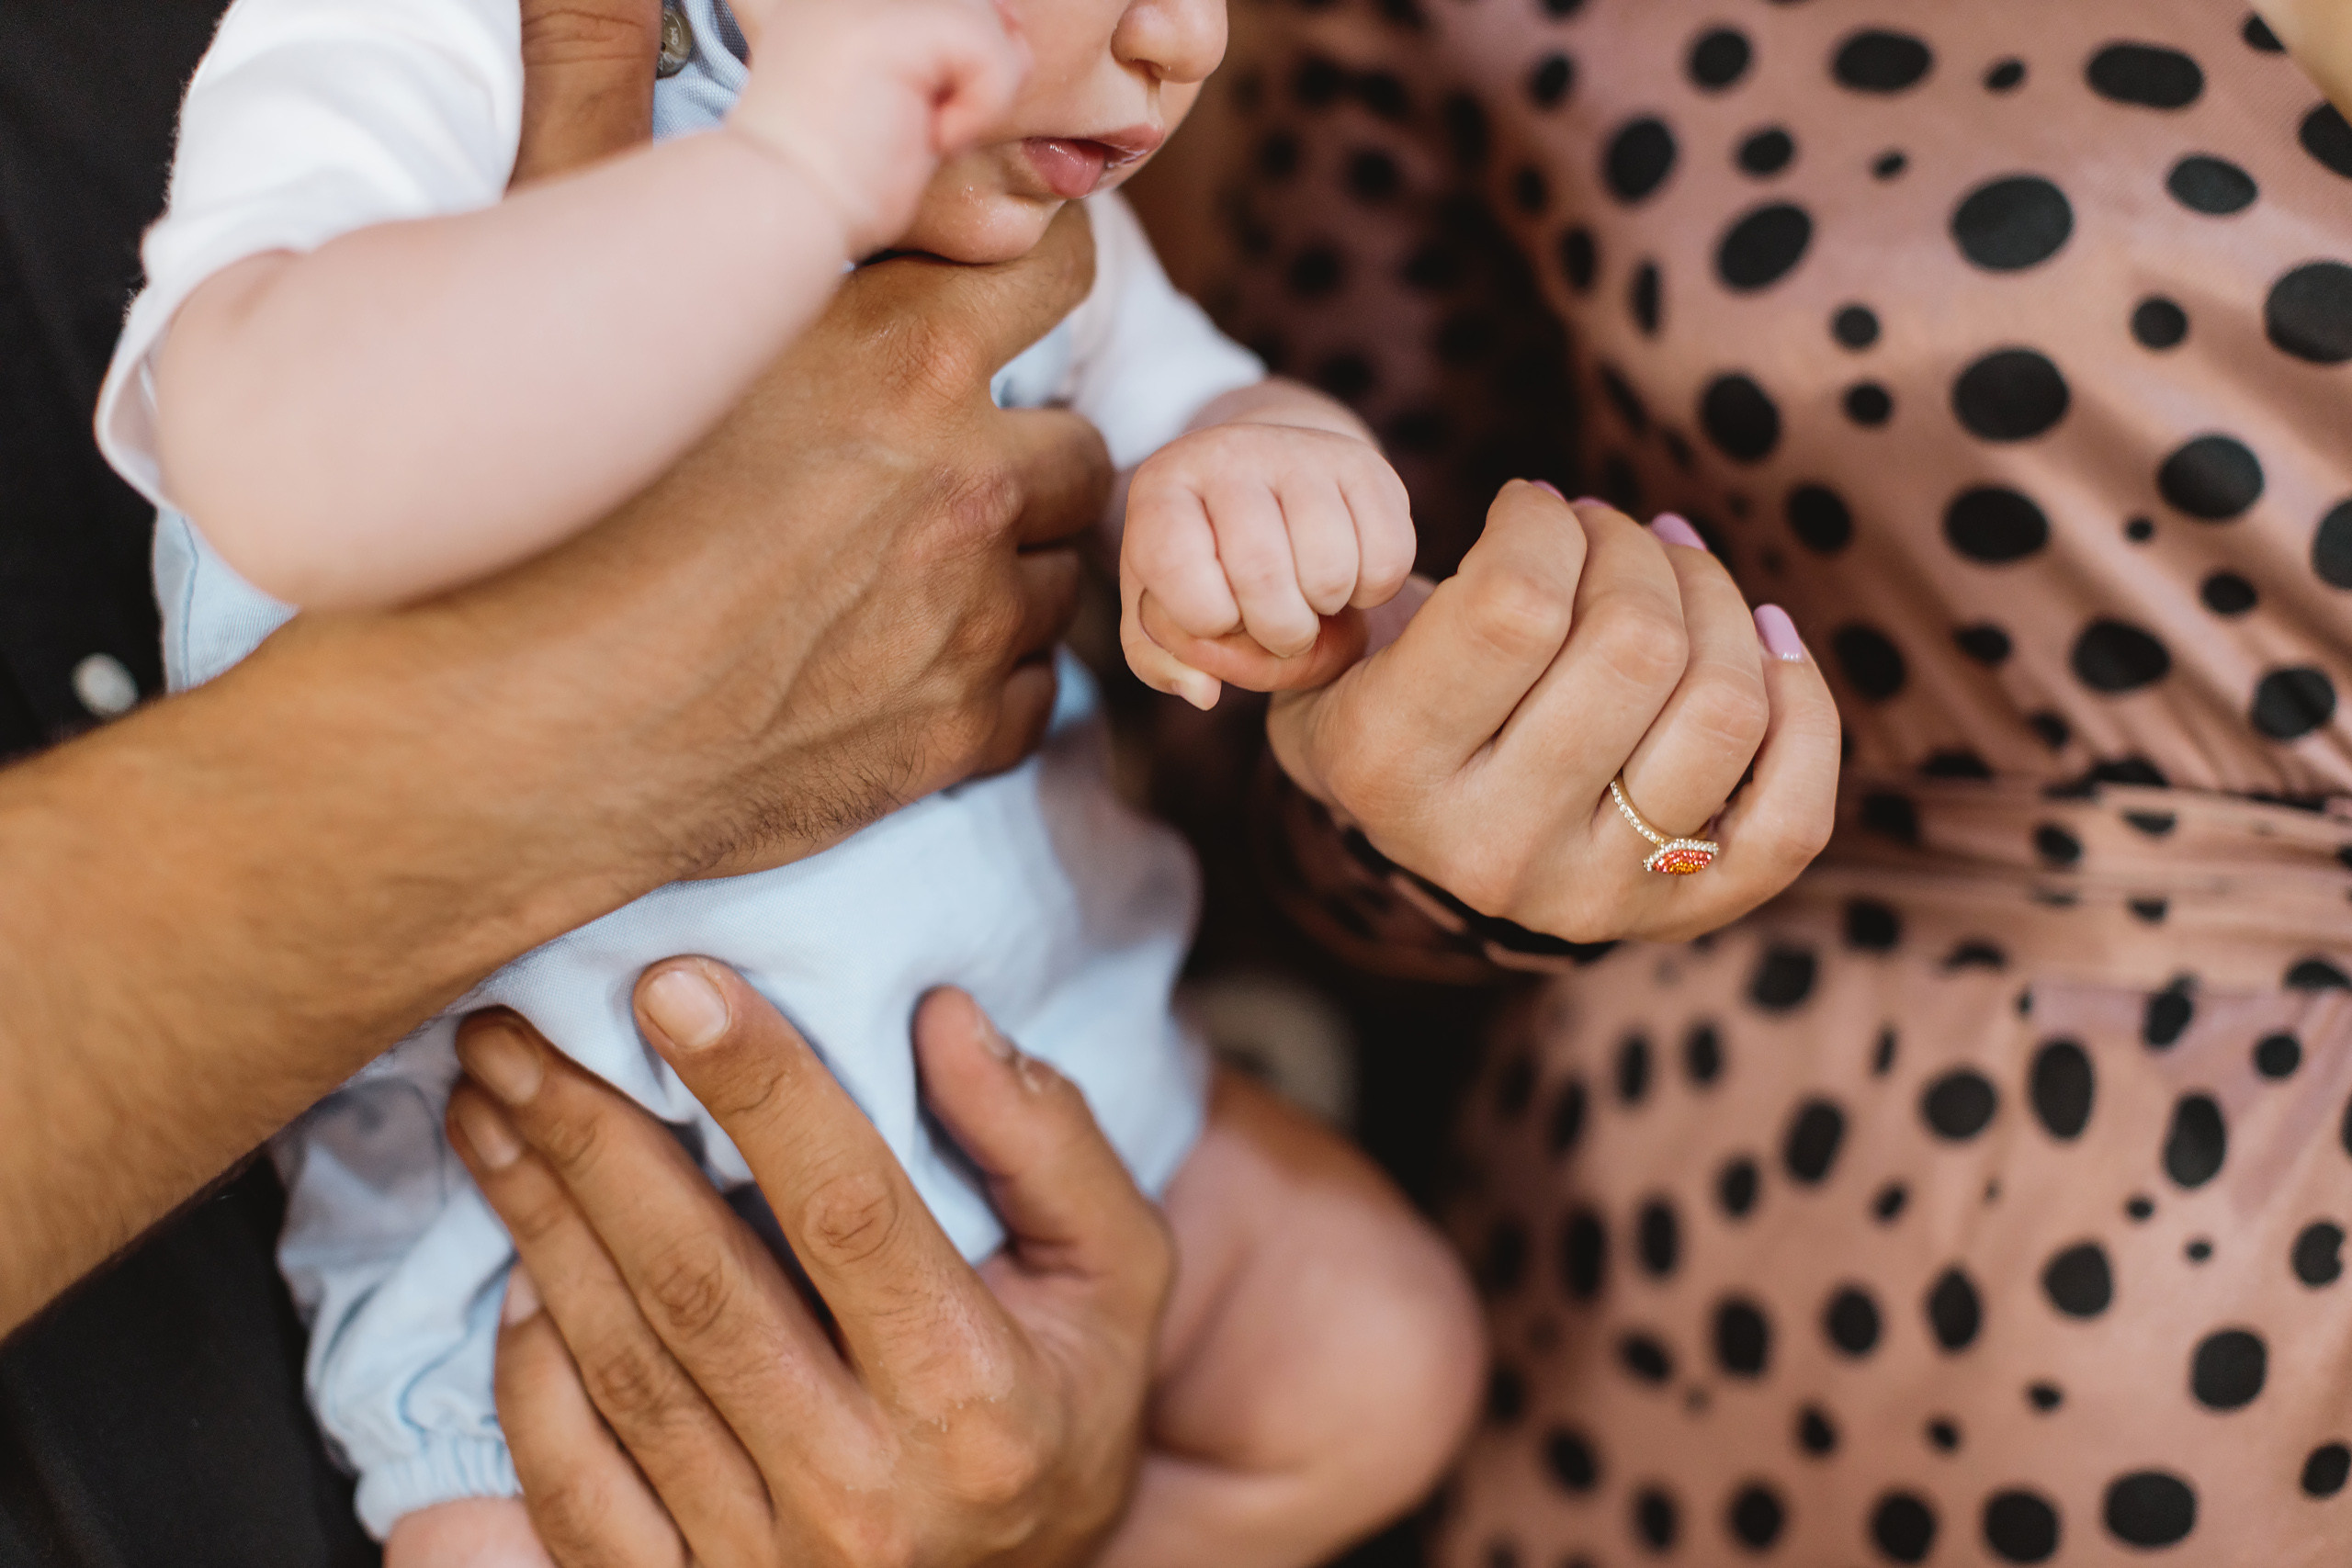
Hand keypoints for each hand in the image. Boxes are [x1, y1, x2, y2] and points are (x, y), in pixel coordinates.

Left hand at [447, 969, 1169, 1566]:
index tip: (672, 984)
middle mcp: (866, 1491)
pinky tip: (517, 1266)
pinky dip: (530, 1372)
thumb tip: (943, 1016)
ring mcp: (767, 1561)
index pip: (848, 1212)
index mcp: (976, 1398)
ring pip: (619, 1370)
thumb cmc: (1064, 1407)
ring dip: (537, 1222)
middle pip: (700, 1284)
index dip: (759, 1089)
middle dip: (593, 1139)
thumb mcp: (1116, 1274)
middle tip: (516, 1029)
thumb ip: (1048, 1144)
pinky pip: (571, 1485)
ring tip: (488, 1107)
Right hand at [494, 0, 1107, 876]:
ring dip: (1012, 564)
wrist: (480, 746)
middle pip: (1083, 434)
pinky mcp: (956, 736)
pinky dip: (987, 681)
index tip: (979, 308)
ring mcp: (970, 617)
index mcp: (893, 342)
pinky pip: (1039, 692)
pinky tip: (892, 673)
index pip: (1060, 261)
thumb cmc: (507, 505)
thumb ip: (599, 91)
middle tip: (932, 466)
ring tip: (903, 577)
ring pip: (1067, 567)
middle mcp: (961, 472)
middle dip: (1025, 441)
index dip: (1026, 276)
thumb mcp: (547, 271)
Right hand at [729, 0, 1026, 254]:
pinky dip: (979, 108)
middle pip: (976, 8)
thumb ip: (947, 52)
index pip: (953, 9)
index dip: (968, 56)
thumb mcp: (904, 98)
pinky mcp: (888, 24)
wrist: (785, 208)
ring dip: (978, 98)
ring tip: (922, 134)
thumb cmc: (841, 177)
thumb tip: (1016, 26)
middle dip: (978, 76)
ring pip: (989, 23)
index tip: (921, 114)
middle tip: (921, 129)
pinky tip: (932, 138)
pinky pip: (989, 50)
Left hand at [1120, 413, 1414, 710]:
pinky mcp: (1364, 464)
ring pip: (1330, 570)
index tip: (1220, 619)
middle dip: (1277, 632)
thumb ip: (1161, 658)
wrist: (1268, 480)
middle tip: (1278, 629)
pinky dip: (1373, 591)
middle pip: (1261, 573)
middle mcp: (1229, 454)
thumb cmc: (1206, 560)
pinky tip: (1348, 577)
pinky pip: (1388, 556)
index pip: (1174, 564)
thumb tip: (1204, 692)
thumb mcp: (1161, 605)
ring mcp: (1301, 452)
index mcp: (1162, 489)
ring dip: (1325, 610)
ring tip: (1308, 598)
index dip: (1205, 618)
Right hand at [1240, 486, 1840, 943]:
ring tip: (1674, 566)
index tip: (1534, 503)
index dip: (1545, 521)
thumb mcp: (1348, 632)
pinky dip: (1801, 706)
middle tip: (1605, 529)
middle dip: (1632, 548)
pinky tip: (1766, 638)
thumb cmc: (1394, 684)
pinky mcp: (1678, 915)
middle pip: (1634, 647)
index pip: (1514, 605)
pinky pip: (1793, 813)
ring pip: (1724, 708)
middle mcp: (1490, 848)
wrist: (1414, 816)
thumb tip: (1544, 511)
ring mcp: (1593, 895)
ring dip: (1716, 599)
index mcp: (1388, 767)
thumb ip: (1396, 573)